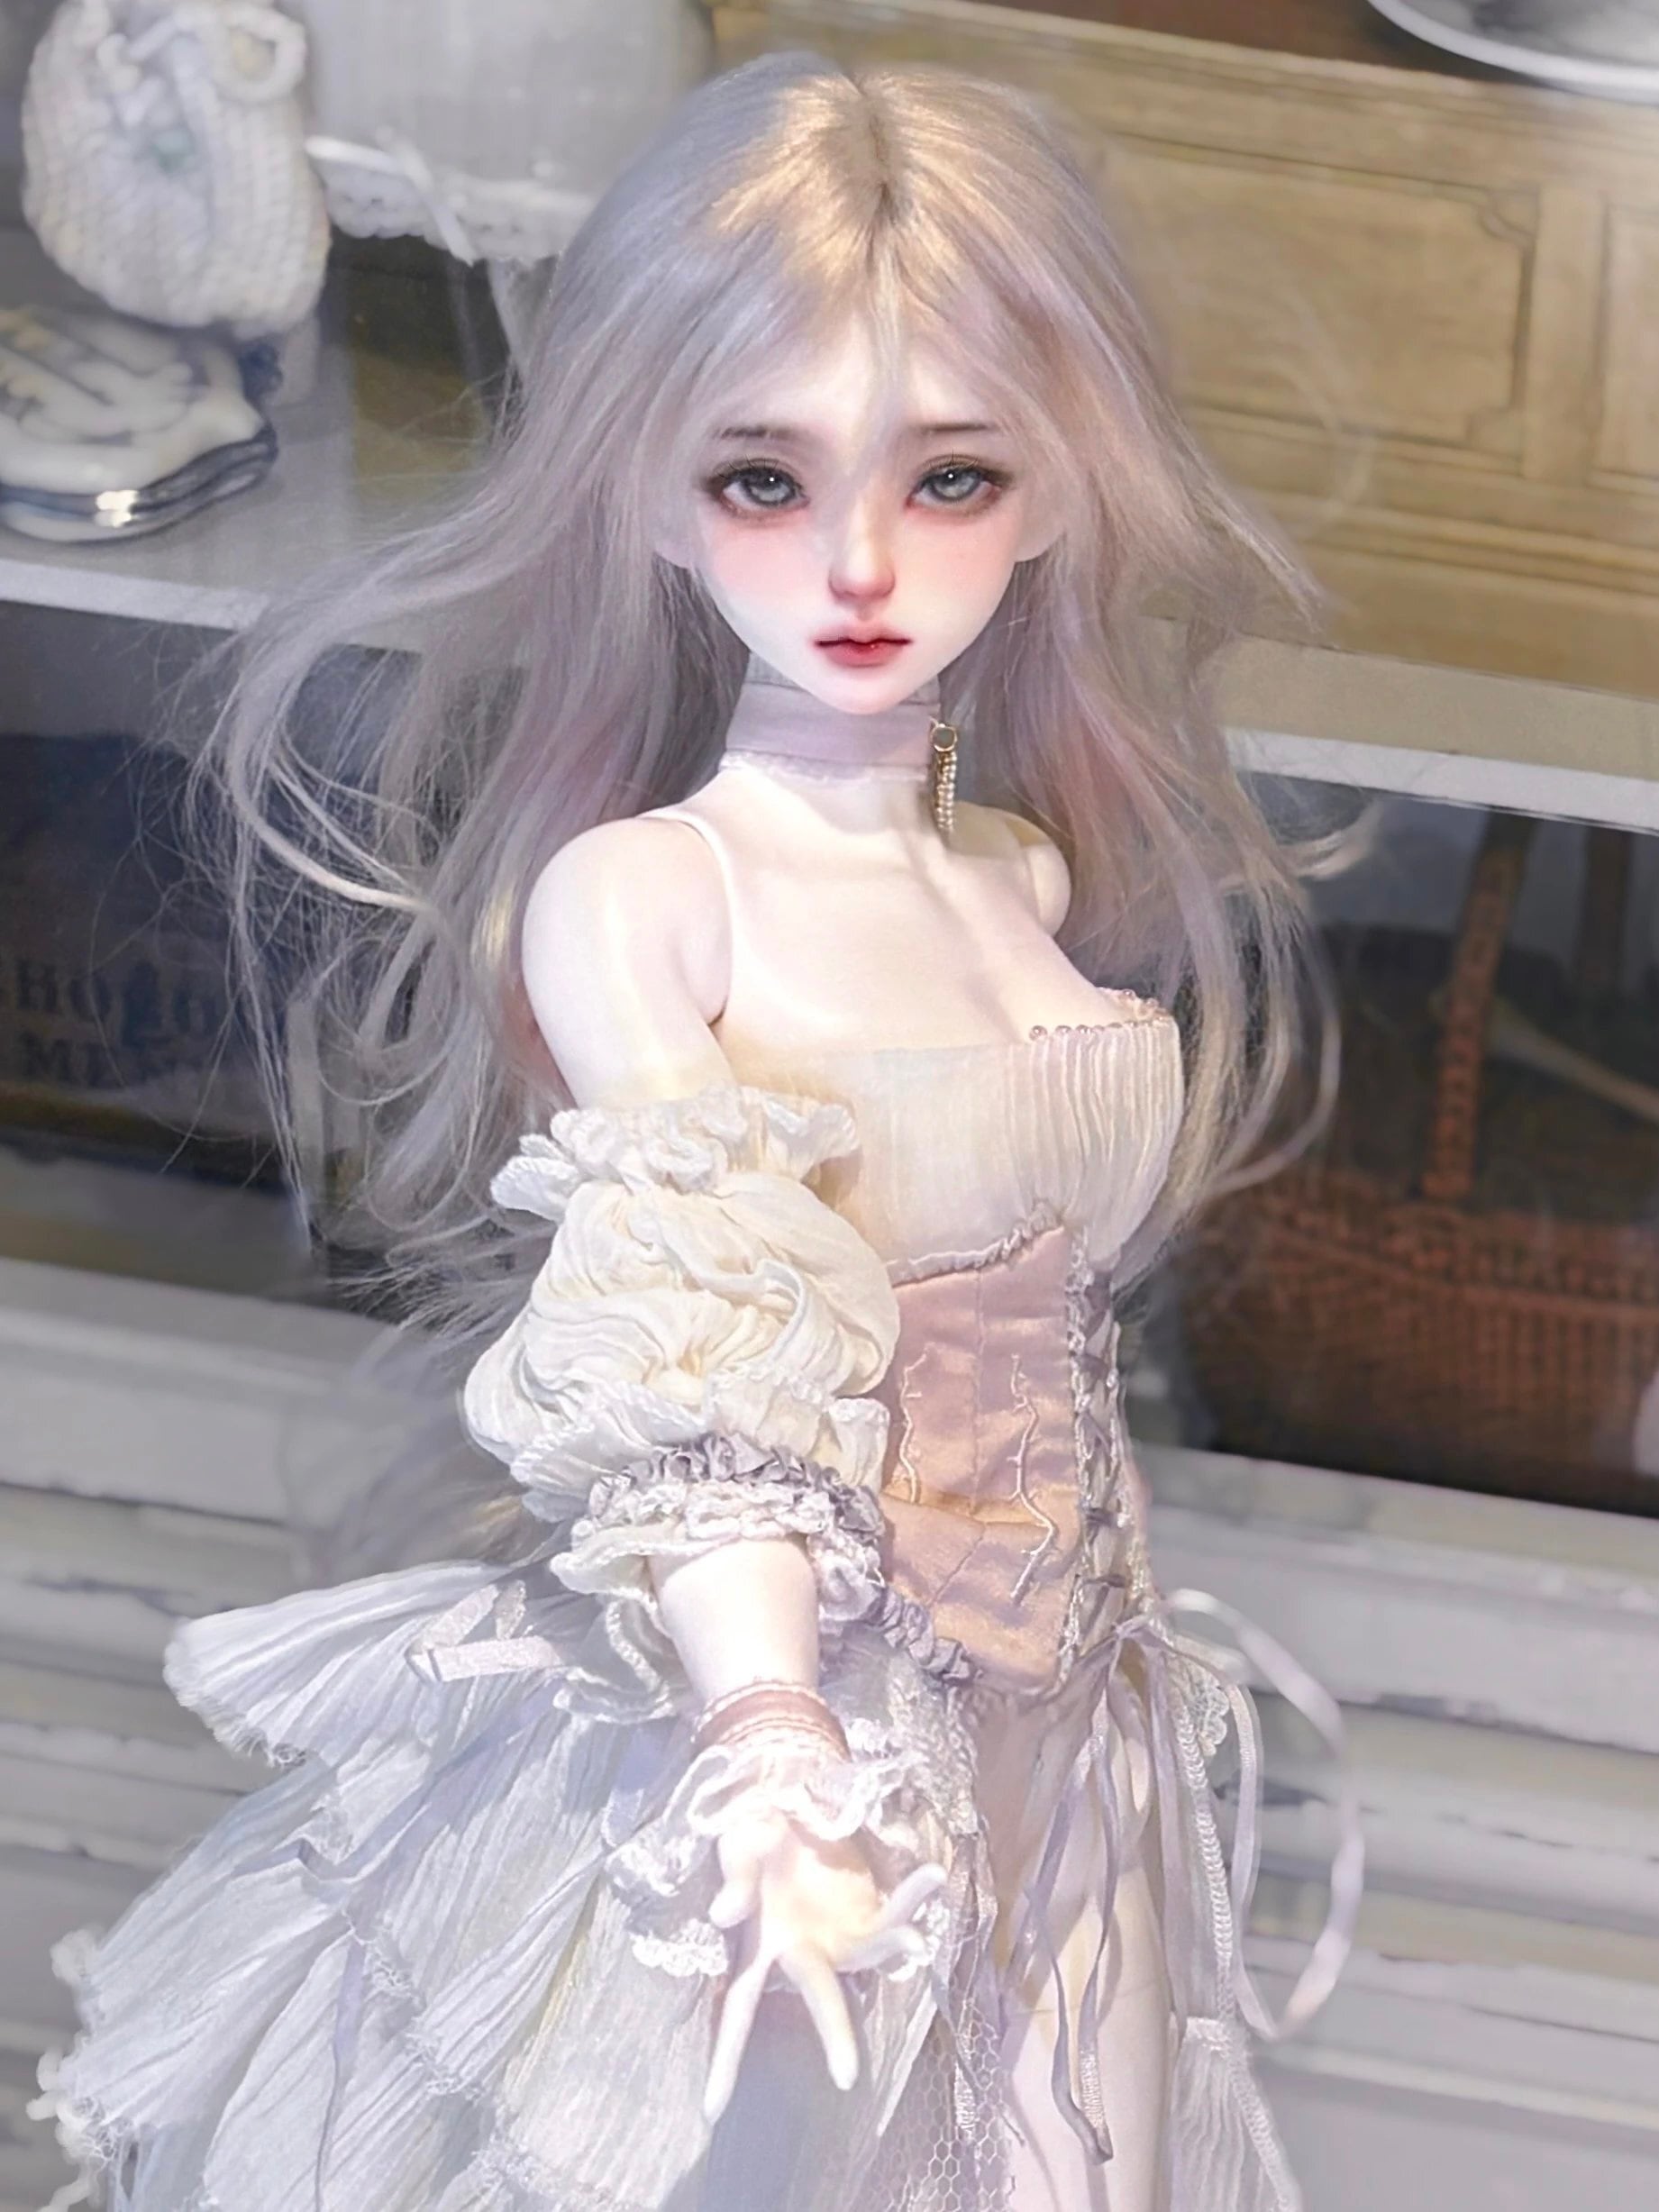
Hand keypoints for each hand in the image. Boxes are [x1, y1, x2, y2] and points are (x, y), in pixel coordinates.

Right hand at [700, 1807, 946, 2122]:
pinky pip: (894, 1911)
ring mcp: (842, 1935)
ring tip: (917, 1940)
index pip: (738, 2008)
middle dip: (834, 2034)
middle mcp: (806, 1951)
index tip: (712, 2112)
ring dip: (894, 1942)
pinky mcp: (869, 1911)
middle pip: (819, 1996)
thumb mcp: (736, 1847)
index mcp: (762, 1946)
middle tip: (845, 2078)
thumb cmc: (754, 1833)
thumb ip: (733, 1880)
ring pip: (871, 1954)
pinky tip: (932, 1877)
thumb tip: (724, 1914)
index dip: (726, 2059)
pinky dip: (912, 1897)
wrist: (793, 1800)